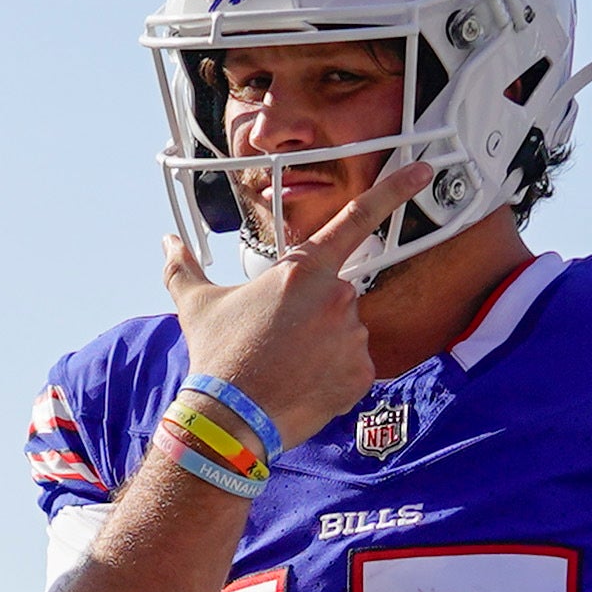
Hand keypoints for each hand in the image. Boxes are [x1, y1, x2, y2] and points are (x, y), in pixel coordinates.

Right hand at [159, 151, 434, 448]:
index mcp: (303, 268)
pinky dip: (334, 375)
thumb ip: (182, 266)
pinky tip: (305, 385)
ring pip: (346, 331)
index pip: (357, 218)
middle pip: (336, 293)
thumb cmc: (217, 356)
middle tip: (277, 340)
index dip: (394, 190)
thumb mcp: (196, 304)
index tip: (425, 171)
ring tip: (287, 366)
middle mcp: (336, 295)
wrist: (230, 420)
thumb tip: (166, 241)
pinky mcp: (362, 373)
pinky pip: (354, 365)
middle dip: (312, 313)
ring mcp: (353, 335)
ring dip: (324, 344)